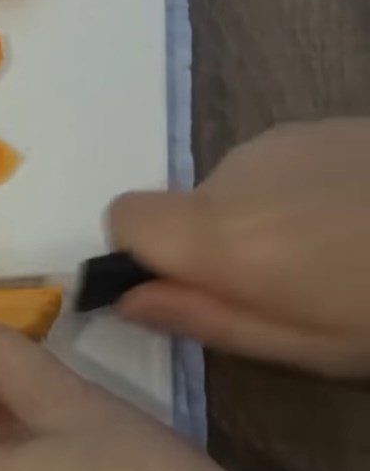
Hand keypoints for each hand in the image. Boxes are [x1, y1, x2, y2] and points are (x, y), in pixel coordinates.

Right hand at [110, 118, 369, 377]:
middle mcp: (235, 173)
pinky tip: (351, 215)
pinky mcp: (315, 124)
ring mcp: (277, 142)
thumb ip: (202, 318)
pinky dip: (289, 195)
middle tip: (283, 288)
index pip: (123, 215)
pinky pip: (268, 167)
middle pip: (180, 209)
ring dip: (255, 222)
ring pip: (228, 189)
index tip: (185, 285)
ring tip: (329, 253)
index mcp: (222, 234)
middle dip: (210, 248)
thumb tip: (125, 299)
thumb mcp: (302, 346)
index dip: (140, 254)